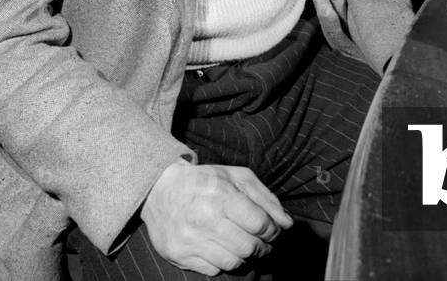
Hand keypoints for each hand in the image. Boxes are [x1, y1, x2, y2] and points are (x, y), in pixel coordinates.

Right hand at [140, 160, 291, 275]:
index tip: (272, 229)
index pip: (259, 224)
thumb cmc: (205, 181)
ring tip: (244, 245)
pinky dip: (223, 262)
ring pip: (232, 262)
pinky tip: (222, 248)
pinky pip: (213, 270)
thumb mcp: (237, 177)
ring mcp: (190, 239)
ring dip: (244, 257)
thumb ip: (265, 198)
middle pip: (248, 246)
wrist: (160, 190)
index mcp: (221, 194)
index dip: (272, 229)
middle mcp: (204, 218)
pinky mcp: (179, 255)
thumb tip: (287, 223)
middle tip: (262, 241)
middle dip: (262, 246)